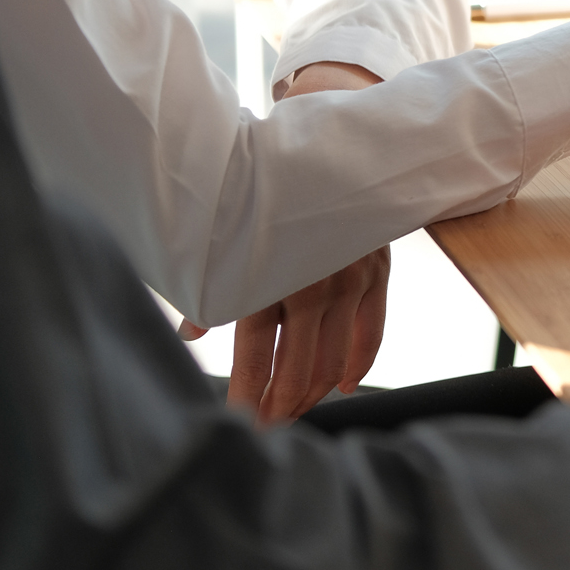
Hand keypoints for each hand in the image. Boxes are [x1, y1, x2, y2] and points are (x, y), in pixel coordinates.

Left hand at [181, 60, 392, 421]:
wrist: (326, 140)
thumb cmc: (267, 189)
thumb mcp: (230, 234)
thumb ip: (215, 286)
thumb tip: (192, 332)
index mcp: (271, 275)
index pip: (255, 355)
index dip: (246, 394)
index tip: (237, 422)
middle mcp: (315, 283)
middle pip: (298, 366)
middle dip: (280, 403)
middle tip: (265, 428)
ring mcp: (351, 281)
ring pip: (335, 357)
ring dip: (313, 390)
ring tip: (294, 411)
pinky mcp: (377, 272)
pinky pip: (372, 331)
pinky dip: (357, 362)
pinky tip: (342, 385)